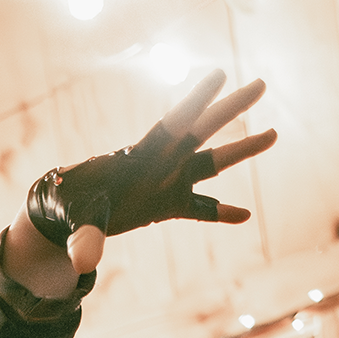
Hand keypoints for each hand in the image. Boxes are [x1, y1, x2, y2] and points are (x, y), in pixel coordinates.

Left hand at [29, 70, 275, 276]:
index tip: (217, 75)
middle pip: (201, 133)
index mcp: (138, 158)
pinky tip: (245, 215)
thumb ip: (84, 237)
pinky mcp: (166, 205)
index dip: (194, 103)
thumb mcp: (76, 220)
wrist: (66, 210)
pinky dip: (220, 212)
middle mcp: (159, 165)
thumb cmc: (70, 206)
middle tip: (260, 83)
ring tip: (273, 133)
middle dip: (229, 110)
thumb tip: (84, 262)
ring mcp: (166, 183)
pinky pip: (199, 208)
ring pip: (209, 164)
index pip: (170, 127)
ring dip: (240, 150)